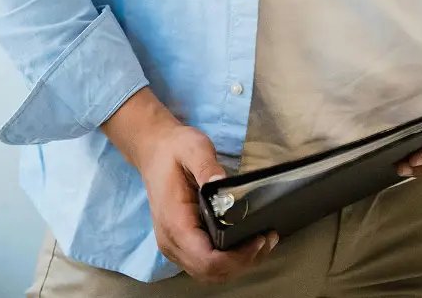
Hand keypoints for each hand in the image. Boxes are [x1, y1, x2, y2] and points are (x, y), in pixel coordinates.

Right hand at [138, 119, 279, 282]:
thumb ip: (207, 166)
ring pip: (209, 273)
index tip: (258, 239)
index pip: (206, 259)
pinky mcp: (182, 243)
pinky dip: (227, 260)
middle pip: (210, 272)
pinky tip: (245, 242)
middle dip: (242, 262)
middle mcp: (172, 242)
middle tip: (267, 239)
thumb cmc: (174, 149)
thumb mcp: (193, 148)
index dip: (236, 257)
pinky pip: (205, 263)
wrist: (154, 151)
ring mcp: (175, 245)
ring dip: (237, 264)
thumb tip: (222, 184)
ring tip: (262, 242)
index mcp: (175, 223)